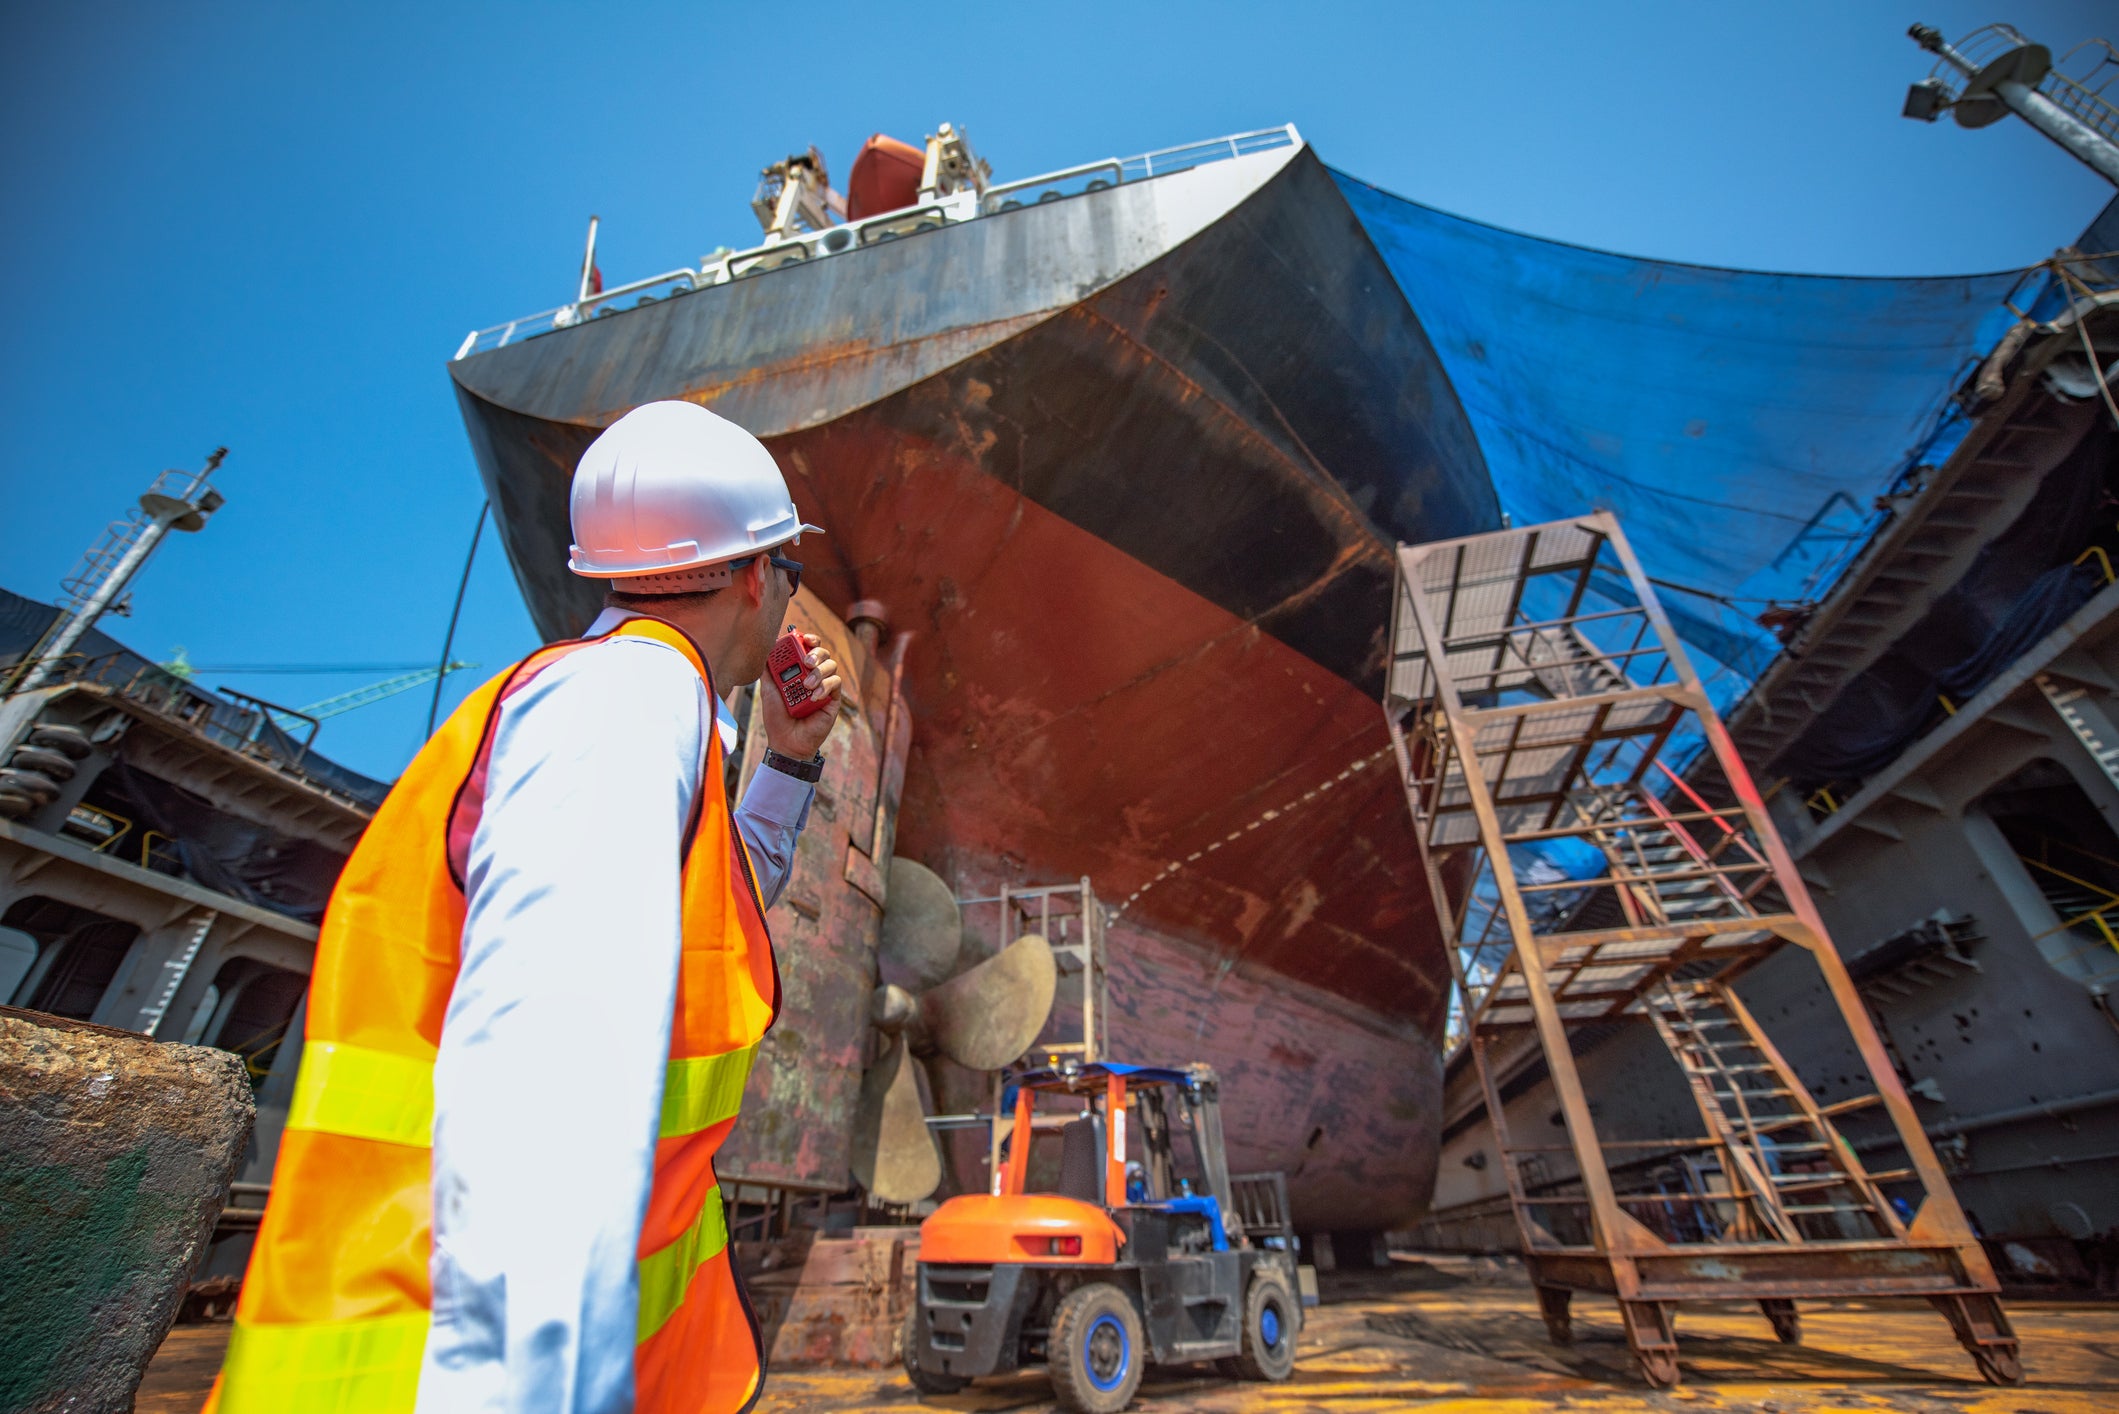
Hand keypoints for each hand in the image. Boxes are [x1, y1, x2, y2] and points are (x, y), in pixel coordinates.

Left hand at [759, 631, 841, 759]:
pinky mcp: (833, 699)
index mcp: (798, 670)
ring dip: (819, 672)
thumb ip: (767, 669)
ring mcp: (825, 686)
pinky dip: (826, 686)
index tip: (804, 637)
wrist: (786, 740)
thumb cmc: (776, 717)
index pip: (808, 647)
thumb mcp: (767, 689)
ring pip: (831, 665)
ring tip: (806, 686)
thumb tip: (765, 647)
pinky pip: (836, 683)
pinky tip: (814, 696)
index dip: (809, 639)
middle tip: (806, 662)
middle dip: (816, 652)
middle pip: (823, 652)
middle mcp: (813, 675)